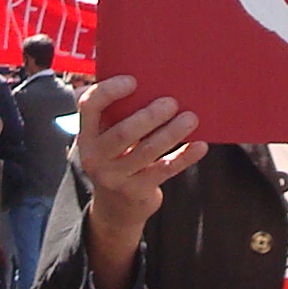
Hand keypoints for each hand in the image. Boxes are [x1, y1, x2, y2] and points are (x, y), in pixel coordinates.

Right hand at [75, 76, 208, 230]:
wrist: (116, 207)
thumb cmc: (118, 157)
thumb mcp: (107, 137)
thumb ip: (119, 113)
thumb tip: (154, 80)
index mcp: (87, 134)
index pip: (89, 106)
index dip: (109, 91)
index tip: (134, 80)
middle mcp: (94, 157)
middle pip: (123, 132)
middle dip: (150, 116)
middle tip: (172, 102)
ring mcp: (114, 177)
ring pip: (146, 151)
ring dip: (171, 133)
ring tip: (191, 118)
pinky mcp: (135, 192)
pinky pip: (164, 171)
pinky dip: (184, 157)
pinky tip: (200, 145)